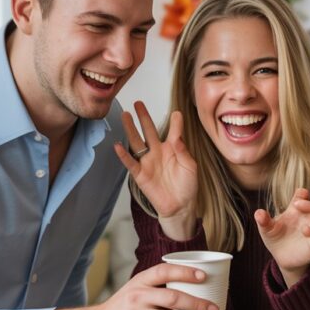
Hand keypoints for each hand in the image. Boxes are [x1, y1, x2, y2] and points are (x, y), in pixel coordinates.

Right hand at [90, 263, 219, 309]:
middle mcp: (138, 296)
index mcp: (140, 282)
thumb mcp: (134, 290)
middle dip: (197, 304)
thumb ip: (156, 288)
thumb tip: (192, 291)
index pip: (164, 271)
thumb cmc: (121, 309)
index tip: (204, 276)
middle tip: (214, 309)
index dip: (185, 272)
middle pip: (173, 298)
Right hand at [115, 103, 197, 237]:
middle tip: (138, 103)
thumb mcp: (190, 167)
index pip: (174, 131)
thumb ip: (183, 151)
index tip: (176, 113)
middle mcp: (158, 152)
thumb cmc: (187, 186)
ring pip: (137, 142)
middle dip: (144, 117)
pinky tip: (118, 145)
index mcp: (173, 149)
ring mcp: (148, 162)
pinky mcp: (140, 174)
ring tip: (126, 115)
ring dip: (131, 129)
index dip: (176, 122)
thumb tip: (177, 138)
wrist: (180, 206)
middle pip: (149, 131)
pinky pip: (130, 162)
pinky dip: (124, 155)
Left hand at [254, 188, 309, 286]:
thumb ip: (264, 221)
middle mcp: (308, 218)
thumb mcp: (267, 230)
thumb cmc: (275, 238)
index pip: (301, 198)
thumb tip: (258, 213)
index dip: (301, 196)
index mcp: (295, 211)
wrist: (282, 257)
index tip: (301, 195)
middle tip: (305, 208)